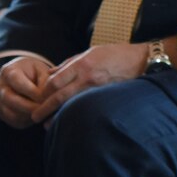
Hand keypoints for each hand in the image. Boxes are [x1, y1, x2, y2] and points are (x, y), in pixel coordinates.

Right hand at [0, 56, 53, 129]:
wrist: (22, 75)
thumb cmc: (35, 71)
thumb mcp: (42, 70)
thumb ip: (46, 81)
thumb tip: (50, 98)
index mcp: (8, 71)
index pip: (18, 84)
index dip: (34, 93)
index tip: (48, 98)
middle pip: (11, 100)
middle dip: (31, 107)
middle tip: (47, 109)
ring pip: (11, 113)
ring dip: (28, 115)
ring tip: (43, 113)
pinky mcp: (1, 112)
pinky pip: (12, 120)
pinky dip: (26, 121)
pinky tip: (37, 116)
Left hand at [26, 43, 149, 123]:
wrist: (142, 61)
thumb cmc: (117, 54)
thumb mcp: (91, 52)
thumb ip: (69, 63)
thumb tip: (50, 73)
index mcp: (82, 64)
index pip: (54, 82)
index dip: (43, 93)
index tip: (38, 99)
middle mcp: (87, 77)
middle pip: (58, 96)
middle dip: (44, 108)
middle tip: (35, 117)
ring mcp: (97, 88)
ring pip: (70, 105)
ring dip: (57, 115)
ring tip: (48, 124)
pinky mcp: (105, 96)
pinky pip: (85, 107)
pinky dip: (74, 114)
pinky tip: (69, 120)